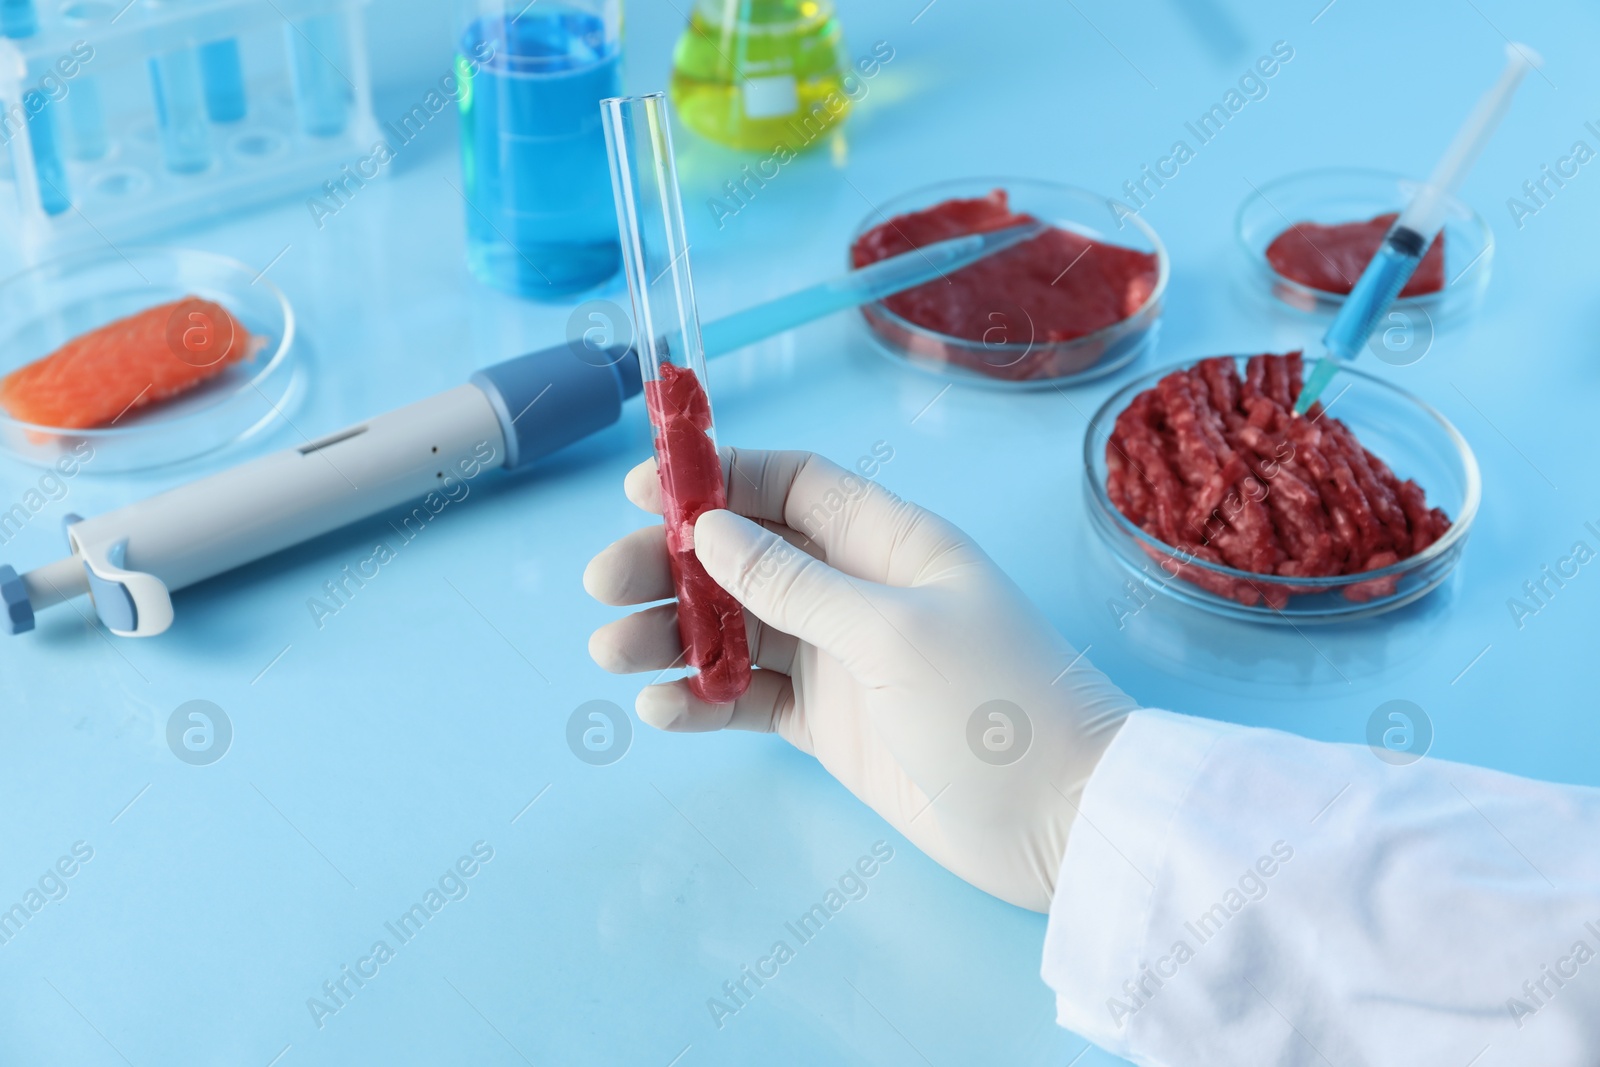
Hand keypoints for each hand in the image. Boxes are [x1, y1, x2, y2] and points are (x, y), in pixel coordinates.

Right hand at [584, 448, 1136, 910]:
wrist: (1060, 821)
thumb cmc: (996, 705)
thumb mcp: (892, 633)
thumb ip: (795, 583)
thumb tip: (710, 530)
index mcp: (890, 542)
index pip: (792, 486)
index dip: (717, 479)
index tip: (642, 490)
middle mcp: (859, 590)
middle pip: (746, 557)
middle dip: (672, 564)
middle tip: (603, 586)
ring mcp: (842, 659)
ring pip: (737, 629)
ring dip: (673, 635)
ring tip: (611, 654)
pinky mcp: (830, 723)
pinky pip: (751, 697)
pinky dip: (705, 699)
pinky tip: (661, 709)